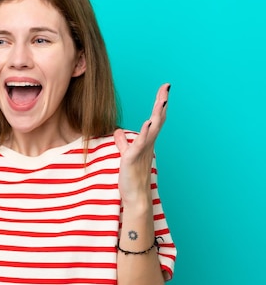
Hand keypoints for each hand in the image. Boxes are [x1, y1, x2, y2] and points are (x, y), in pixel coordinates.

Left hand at [113, 83, 170, 204]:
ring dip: (158, 114)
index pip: (154, 119)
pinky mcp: (134, 158)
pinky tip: (148, 122)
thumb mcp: (126, 154)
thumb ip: (123, 142)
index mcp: (147, 142)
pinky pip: (141, 143)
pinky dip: (145, 132)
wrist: (135, 197)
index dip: (159, 105)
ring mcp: (143, 151)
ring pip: (153, 129)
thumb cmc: (131, 177)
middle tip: (166, 88)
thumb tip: (118, 131)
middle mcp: (148, 144)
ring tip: (162, 100)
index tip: (164, 89)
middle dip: (161, 103)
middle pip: (157, 120)